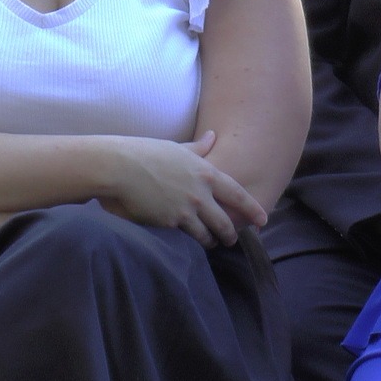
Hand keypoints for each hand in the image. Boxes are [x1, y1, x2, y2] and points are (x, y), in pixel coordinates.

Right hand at [102, 132, 264, 247]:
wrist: (117, 167)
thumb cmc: (143, 153)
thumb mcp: (175, 147)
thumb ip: (198, 147)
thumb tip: (212, 136)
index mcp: (205, 171)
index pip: (237, 194)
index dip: (253, 209)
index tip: (263, 219)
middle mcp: (200, 192)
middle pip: (226, 220)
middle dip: (231, 234)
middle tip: (232, 240)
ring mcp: (187, 209)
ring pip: (208, 234)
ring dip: (211, 241)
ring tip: (210, 244)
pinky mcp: (171, 222)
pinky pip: (186, 237)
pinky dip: (190, 241)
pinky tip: (189, 243)